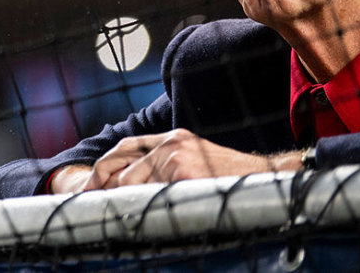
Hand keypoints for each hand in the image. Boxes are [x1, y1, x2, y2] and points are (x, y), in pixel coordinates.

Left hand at [46, 129, 302, 192]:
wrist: (270, 182)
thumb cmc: (233, 182)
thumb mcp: (197, 167)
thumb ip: (167, 172)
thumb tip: (128, 192)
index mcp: (175, 139)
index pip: (126, 147)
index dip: (104, 167)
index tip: (90, 188)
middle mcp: (173, 141)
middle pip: (121, 164)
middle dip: (104, 185)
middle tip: (89, 204)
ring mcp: (177, 154)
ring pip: (132, 182)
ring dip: (126, 201)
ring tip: (120, 217)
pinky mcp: (182, 171)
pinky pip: (150, 194)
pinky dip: (143, 207)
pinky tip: (144, 218)